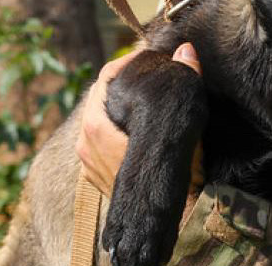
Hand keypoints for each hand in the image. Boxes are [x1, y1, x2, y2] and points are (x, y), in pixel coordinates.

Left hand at [76, 43, 202, 194]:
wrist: (161, 222)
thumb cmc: (171, 176)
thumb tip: (186, 50)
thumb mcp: (179, 128)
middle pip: (101, 96)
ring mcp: (87, 159)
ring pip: (99, 119)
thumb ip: (184, 82)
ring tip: (145, 98)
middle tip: (151, 74)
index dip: (129, 61)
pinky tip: (137, 128)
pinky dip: (116, 128)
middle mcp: (85, 140)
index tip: (150, 56)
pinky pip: (101, 140)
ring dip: (120, 106)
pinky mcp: (94, 173)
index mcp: (96, 125)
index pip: (106, 77)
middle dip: (125, 82)